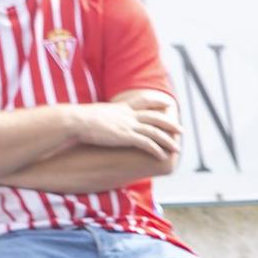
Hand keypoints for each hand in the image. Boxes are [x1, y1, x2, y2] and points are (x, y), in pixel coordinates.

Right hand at [66, 96, 180, 159]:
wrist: (75, 120)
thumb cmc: (79, 119)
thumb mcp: (95, 114)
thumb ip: (103, 116)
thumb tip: (98, 118)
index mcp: (121, 108)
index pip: (143, 101)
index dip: (156, 101)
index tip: (167, 103)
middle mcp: (127, 115)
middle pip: (155, 117)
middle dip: (170, 124)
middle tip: (182, 130)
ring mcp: (128, 125)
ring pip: (155, 132)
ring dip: (168, 140)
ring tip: (177, 148)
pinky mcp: (125, 136)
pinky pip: (146, 144)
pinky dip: (156, 150)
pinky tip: (163, 156)